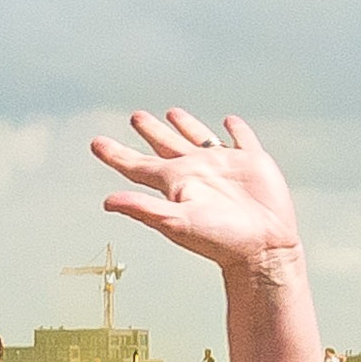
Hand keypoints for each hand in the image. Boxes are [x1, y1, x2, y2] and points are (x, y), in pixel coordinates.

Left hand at [90, 110, 305, 272]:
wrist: (264, 248)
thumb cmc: (221, 240)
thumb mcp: (176, 222)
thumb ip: (143, 209)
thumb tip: (108, 202)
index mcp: (175, 183)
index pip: (137, 165)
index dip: (115, 154)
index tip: (96, 143)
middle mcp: (196, 171)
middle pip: (165, 145)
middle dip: (150, 130)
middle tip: (136, 117)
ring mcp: (224, 165)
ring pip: (199, 137)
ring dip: (185, 125)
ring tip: (173, 113)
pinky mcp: (252, 163)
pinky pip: (241, 140)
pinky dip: (236, 130)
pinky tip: (230, 123)